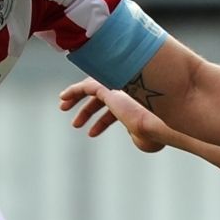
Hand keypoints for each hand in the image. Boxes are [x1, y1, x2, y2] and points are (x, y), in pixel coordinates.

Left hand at [58, 78, 173, 153]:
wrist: (156, 122)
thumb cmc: (154, 132)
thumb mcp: (144, 135)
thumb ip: (137, 132)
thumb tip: (133, 133)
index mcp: (136, 101)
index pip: (115, 108)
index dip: (102, 121)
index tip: (91, 133)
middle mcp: (127, 90)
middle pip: (103, 97)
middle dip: (87, 110)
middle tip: (76, 124)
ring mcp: (118, 86)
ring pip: (93, 89)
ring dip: (76, 100)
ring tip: (64, 111)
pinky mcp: (108, 85)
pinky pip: (87, 85)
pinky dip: (74, 90)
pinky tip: (63, 98)